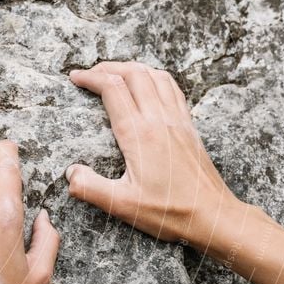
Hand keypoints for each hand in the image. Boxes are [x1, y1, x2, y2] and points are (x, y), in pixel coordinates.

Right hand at [67, 61, 242, 244]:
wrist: (213, 215)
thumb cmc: (169, 212)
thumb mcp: (122, 205)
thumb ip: (90, 188)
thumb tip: (70, 173)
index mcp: (139, 134)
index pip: (112, 89)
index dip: (90, 78)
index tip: (74, 78)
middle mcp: (159, 120)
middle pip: (134, 74)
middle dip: (108, 67)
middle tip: (90, 73)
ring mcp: (177, 121)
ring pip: (155, 76)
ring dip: (133, 68)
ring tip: (115, 73)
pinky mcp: (189, 127)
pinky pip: (172, 89)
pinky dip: (155, 78)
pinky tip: (149, 86)